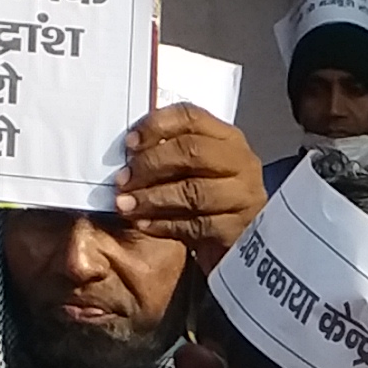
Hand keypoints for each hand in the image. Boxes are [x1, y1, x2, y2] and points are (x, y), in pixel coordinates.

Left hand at [120, 104, 266, 272]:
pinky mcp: (240, 229)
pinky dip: (164, 224)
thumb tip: (129, 151)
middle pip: (192, 151)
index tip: (129, 144)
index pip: (191, 117)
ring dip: (152, 197)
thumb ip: (170, 155)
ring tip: (126, 205)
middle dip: (151, 164)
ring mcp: (245, 197)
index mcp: (228, 139)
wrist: (241, 249)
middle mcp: (242, 162)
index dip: (156, 126)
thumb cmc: (209, 206)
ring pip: (193, 191)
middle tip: (123, 179)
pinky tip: (144, 224)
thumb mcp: (194, 173)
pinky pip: (196, 225)